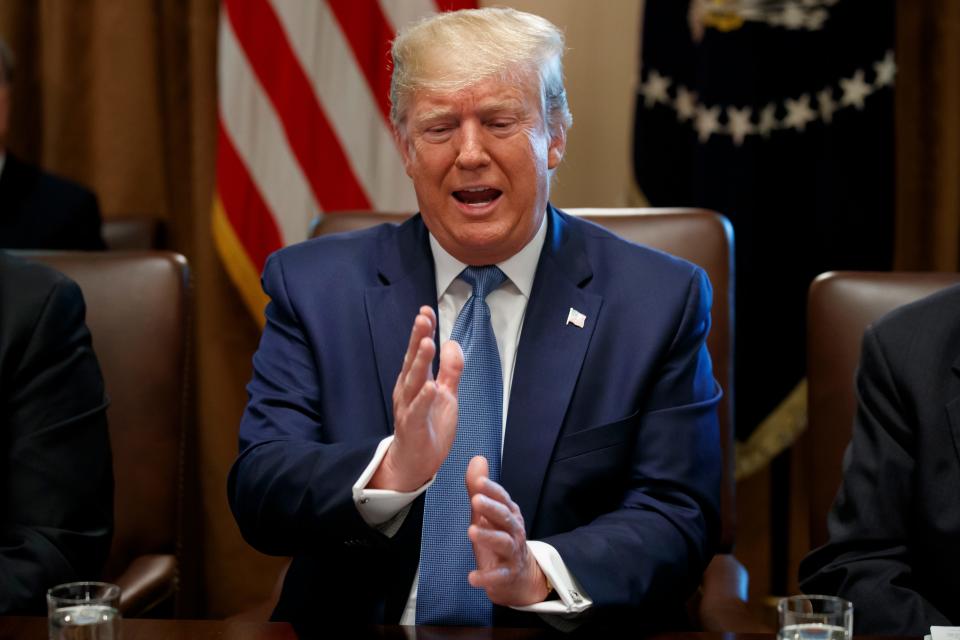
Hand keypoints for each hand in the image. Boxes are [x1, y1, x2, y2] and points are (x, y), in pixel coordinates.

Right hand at [370, 306, 462, 491]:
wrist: (416, 461)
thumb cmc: (428, 426)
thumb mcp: (446, 394)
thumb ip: (450, 370)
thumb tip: (454, 343)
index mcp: (416, 381)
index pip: (419, 351)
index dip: (422, 332)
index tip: (426, 311)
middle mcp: (408, 390)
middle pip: (413, 361)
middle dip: (417, 339)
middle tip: (423, 319)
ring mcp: (409, 407)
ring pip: (413, 382)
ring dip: (420, 362)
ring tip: (428, 343)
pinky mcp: (413, 426)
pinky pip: (417, 410)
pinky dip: (424, 398)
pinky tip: (430, 387)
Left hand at [466, 456, 550, 605]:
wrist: (521, 577)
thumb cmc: (501, 538)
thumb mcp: (488, 515)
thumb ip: (479, 490)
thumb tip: (477, 458)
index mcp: (509, 514)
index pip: (503, 498)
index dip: (491, 490)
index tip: (478, 482)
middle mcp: (514, 531)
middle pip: (505, 517)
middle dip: (491, 508)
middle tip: (475, 500)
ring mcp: (512, 553)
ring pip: (503, 543)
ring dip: (488, 537)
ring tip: (471, 531)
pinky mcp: (508, 574)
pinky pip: (499, 576)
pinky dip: (487, 577)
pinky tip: (472, 578)